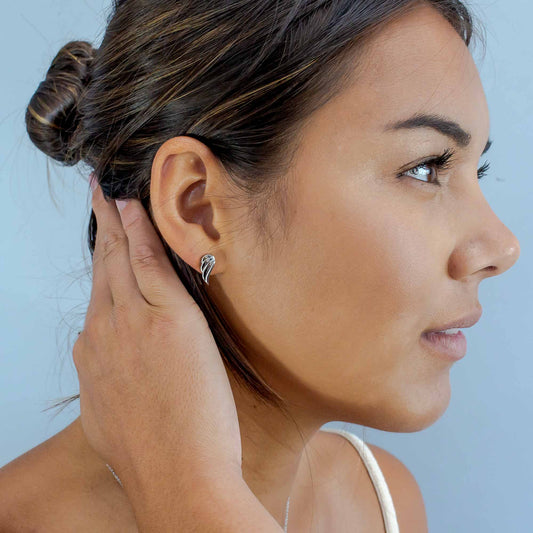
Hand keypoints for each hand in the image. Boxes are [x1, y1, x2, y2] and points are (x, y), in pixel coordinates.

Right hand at [73, 174, 242, 489]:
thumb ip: (107, 384)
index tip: (102, 250)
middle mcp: (103, 335)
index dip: (100, 270)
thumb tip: (107, 366)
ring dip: (117, 223)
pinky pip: (147, 264)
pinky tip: (134, 208)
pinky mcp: (166, 319)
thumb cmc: (154, 457)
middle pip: (102, 271)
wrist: (176, 480)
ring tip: (112, 195)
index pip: (98, 300)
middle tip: (98, 200)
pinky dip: (139, 232)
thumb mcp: (112, 419)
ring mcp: (131, 324)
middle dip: (101, 232)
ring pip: (120, 261)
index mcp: (93, 359)